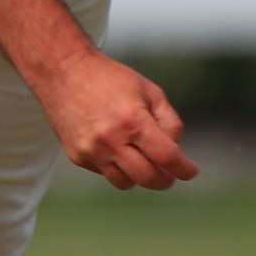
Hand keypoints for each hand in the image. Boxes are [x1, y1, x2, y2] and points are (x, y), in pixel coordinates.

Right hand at [36, 50, 199, 190]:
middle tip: (171, 175)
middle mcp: (111, 140)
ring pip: (126, 182)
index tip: (191, 172)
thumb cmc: (111, 79)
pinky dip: (117, 167)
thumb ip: (168, 121)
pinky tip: (118, 149)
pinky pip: (105, 173)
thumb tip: (175, 150)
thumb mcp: (149, 90)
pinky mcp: (78, 157)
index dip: (183, 168)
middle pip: (148, 177)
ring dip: (140, 176)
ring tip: (144, 161)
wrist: (64, 73)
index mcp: (133, 120)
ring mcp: (92, 151)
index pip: (166, 156)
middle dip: (165, 180)